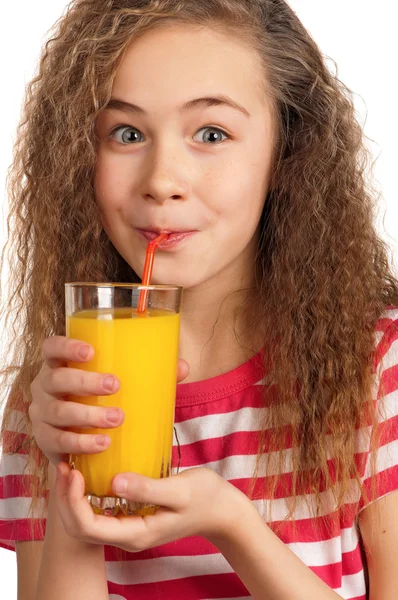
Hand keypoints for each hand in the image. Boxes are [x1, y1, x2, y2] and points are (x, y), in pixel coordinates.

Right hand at [29, 335, 189, 465]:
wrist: (80, 440)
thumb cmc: (99, 400)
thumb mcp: (120, 384)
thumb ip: (149, 374)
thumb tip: (182, 366)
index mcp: (60, 364)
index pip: (51, 347)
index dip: (67, 346)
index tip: (91, 351)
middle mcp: (44, 386)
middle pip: (57, 379)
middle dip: (85, 381)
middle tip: (115, 385)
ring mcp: (41, 414)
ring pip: (59, 412)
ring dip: (88, 415)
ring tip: (117, 418)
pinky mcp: (45, 441)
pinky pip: (59, 442)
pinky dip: (82, 443)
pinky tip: (102, 443)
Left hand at [54, 462, 246, 551]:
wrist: (222, 511)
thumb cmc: (205, 498)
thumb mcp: (180, 490)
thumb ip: (147, 489)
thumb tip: (114, 482)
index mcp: (136, 534)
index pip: (88, 526)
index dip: (72, 500)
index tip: (74, 471)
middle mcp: (128, 537)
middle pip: (80, 528)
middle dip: (65, 499)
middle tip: (64, 465)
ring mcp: (129, 529)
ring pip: (87, 521)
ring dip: (72, 497)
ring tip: (70, 467)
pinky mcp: (132, 518)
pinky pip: (99, 512)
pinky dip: (86, 495)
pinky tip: (88, 473)